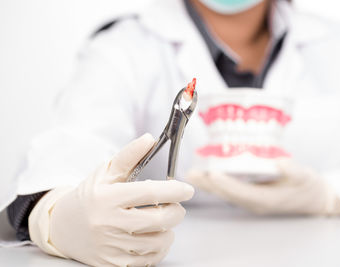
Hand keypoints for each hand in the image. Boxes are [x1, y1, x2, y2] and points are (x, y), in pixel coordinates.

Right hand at [29, 134, 193, 266]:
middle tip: (175, 206)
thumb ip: (130, 155)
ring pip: (158, 242)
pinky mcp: (112, 264)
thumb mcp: (106, 172)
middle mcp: (108, 224)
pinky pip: (149, 260)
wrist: (63, 228)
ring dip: (168, 230)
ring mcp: (111, 247)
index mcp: (107, 198)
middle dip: (176, 211)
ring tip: (161, 221)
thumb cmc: (90, 196)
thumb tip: (150, 138)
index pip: (149, 193)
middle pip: (159, 220)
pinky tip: (153, 237)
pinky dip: (158, 249)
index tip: (188, 189)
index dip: (174, 191)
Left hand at [186, 159, 339, 215]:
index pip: (242, 192)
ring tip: (193, 174)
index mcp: (267, 200)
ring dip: (209, 184)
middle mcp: (255, 203)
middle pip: (227, 194)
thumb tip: (278, 162)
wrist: (317, 199)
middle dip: (209, 184)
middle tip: (191, 173)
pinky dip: (219, 182)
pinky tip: (209, 174)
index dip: (226, 183)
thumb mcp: (305, 176)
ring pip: (226, 193)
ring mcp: (252, 201)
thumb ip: (292, 170)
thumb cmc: (310, 187)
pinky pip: (231, 190)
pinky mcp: (252, 196)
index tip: (213, 173)